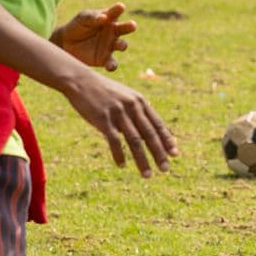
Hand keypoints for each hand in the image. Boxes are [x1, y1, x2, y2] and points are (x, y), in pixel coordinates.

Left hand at [53, 2, 135, 70]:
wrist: (66, 43)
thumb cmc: (77, 26)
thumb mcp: (82, 18)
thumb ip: (93, 18)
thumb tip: (104, 18)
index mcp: (109, 18)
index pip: (115, 12)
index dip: (118, 9)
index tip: (120, 6)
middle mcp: (113, 32)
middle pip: (125, 28)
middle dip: (130, 26)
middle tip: (132, 25)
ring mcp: (111, 45)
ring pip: (122, 45)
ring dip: (123, 45)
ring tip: (121, 46)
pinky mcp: (105, 59)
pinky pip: (112, 63)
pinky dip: (112, 65)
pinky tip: (110, 66)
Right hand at [62, 69, 176, 175]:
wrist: (80, 81)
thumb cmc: (104, 91)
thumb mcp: (125, 96)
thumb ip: (138, 111)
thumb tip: (150, 130)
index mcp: (139, 101)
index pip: (157, 124)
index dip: (167, 140)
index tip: (175, 154)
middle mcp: (132, 106)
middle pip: (149, 134)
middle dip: (159, 153)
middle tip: (165, 169)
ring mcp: (118, 113)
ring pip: (134, 141)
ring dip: (142, 160)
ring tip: (147, 175)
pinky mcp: (103, 119)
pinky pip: (114, 141)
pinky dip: (119, 155)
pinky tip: (122, 166)